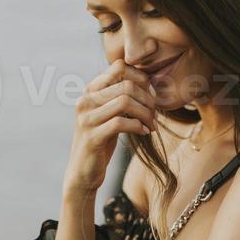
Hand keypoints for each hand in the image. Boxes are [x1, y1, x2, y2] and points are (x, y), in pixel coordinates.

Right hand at [64, 58, 156, 196]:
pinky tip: (143, 132)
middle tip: (155, 114)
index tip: (151, 94)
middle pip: (126, 85)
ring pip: (125, 101)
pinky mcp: (92, 137)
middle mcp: (85, 101)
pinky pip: (121, 123)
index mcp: (90, 91)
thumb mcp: (110, 115)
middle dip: (147, 99)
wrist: (84, 172)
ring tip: (151, 124)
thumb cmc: (101, 142)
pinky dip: (137, 126)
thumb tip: (148, 83)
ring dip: (145, 113)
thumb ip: (120, 98)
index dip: (140, 77)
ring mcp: (87, 118)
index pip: (118, 67)